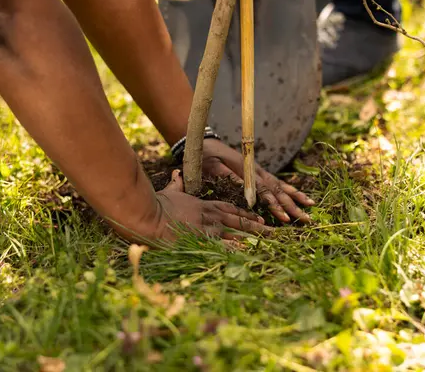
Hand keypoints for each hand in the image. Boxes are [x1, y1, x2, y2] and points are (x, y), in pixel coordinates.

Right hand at [144, 170, 272, 244]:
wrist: (152, 216)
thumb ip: (177, 182)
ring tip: (269, 241)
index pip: (231, 209)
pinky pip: (224, 246)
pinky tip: (249, 252)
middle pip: (239, 221)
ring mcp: (208, 229)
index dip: (245, 214)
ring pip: (236, 233)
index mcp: (205, 206)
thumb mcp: (171, 191)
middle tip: (273, 230)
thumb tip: (177, 172)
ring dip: (253, 237)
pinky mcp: (202, 240)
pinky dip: (237, 249)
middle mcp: (211, 217)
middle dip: (257, 226)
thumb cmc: (158, 204)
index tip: (258, 218)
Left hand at [201, 139, 314, 223]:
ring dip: (296, 197)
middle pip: (277, 190)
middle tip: (305, 219)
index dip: (275, 205)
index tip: (284, 217)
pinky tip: (300, 197)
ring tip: (311, 206)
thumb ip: (229, 178)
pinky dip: (290, 190)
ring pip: (281, 186)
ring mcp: (259, 171)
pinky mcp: (259, 173)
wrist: (205, 143)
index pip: (264, 191)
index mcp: (247, 171)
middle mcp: (257, 171)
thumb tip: (246, 191)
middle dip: (292, 206)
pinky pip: (277, 183)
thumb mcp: (212, 167)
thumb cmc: (206, 157)